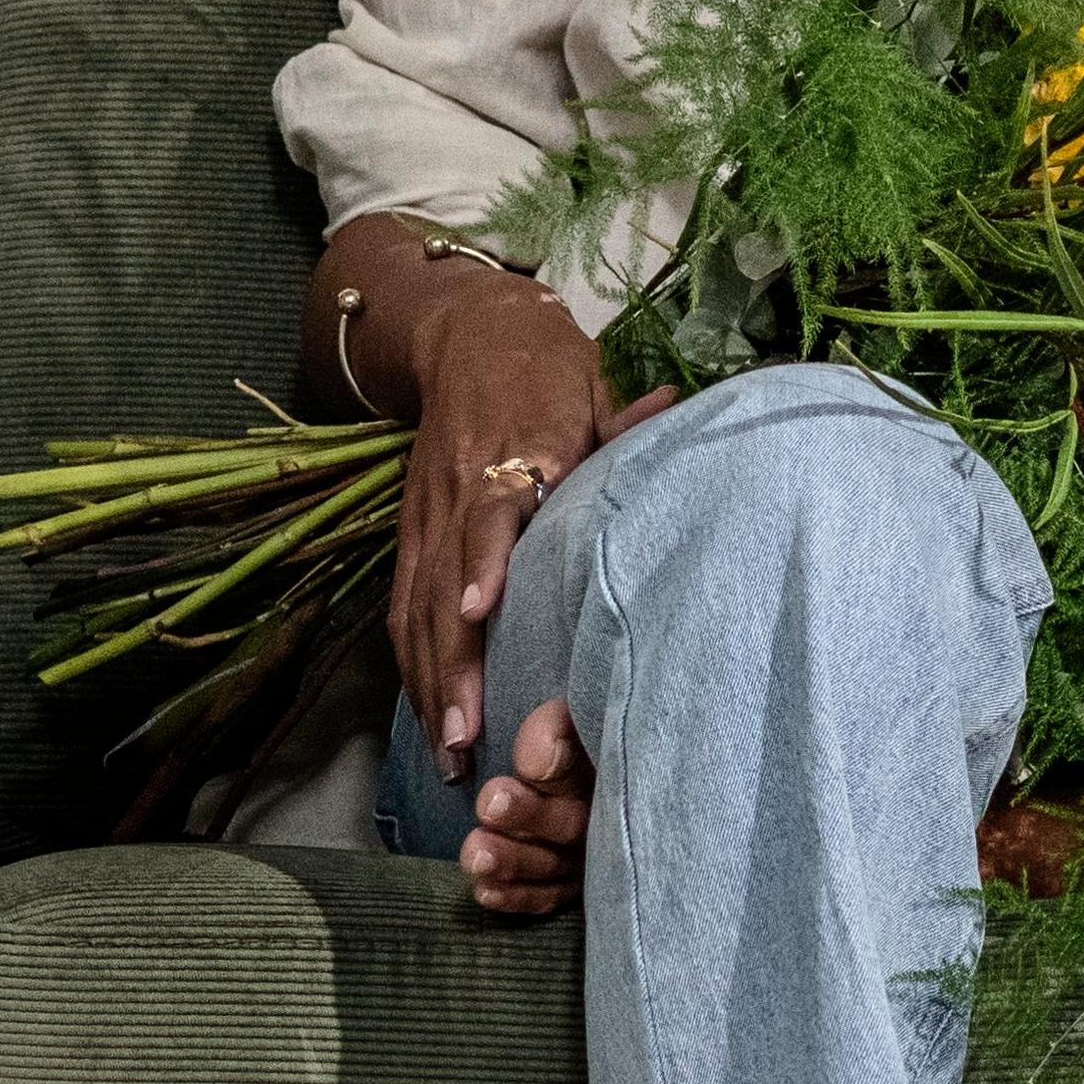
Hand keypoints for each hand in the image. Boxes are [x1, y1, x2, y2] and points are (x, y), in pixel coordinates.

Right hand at [443, 402, 669, 920]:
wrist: (468, 331)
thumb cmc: (546, 365)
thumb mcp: (590, 382)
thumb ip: (625, 418)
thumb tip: (678, 407)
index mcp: (514, 447)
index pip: (491, 508)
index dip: (482, 559)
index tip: (476, 611)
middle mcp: (461, 486)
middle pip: (446, 580)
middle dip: (452, 663)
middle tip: (468, 734)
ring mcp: (428, 514)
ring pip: (418, 607)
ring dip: (430, 681)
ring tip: (450, 751)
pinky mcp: (413, 530)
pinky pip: (405, 606)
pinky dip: (414, 663)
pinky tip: (429, 718)